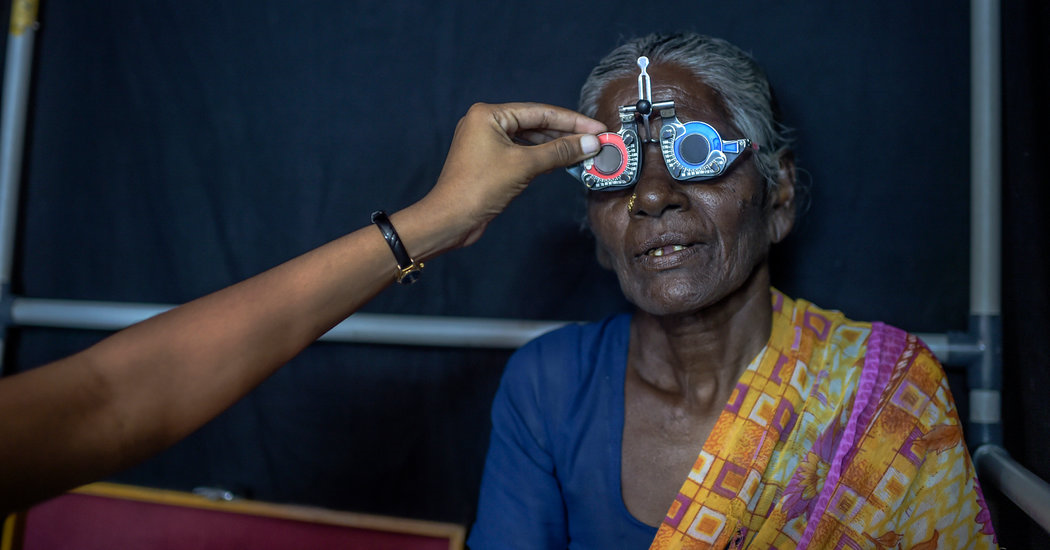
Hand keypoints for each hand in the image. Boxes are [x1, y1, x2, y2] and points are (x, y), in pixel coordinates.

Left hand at [411, 102, 603, 250]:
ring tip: (583, 153)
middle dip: (566, 134)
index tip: (597, 128)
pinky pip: (521, 152)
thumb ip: (559, 152)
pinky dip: (541, 158)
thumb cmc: (479, 188)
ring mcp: (486, 141)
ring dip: (555, 147)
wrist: (452, 219)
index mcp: (489, 114)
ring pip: (529, 139)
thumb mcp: (525, 166)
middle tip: (595, 141)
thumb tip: (590, 143)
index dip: (572, 121)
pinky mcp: (489, 160)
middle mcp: (485, 122)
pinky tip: (561, 162)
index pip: (540, 112)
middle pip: (536, 123)